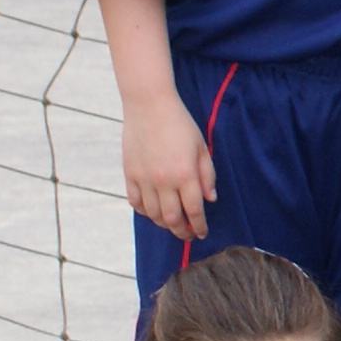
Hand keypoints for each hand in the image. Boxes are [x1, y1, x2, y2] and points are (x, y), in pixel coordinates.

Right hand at [120, 88, 214, 239]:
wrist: (149, 105)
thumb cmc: (180, 124)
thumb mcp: (201, 148)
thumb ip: (207, 175)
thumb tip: (209, 199)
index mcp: (185, 174)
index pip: (194, 211)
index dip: (199, 226)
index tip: (201, 233)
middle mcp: (164, 181)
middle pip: (172, 219)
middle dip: (182, 231)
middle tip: (188, 235)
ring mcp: (144, 179)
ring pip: (153, 215)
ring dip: (164, 224)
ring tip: (172, 223)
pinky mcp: (130, 174)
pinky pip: (136, 202)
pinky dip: (144, 211)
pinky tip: (153, 210)